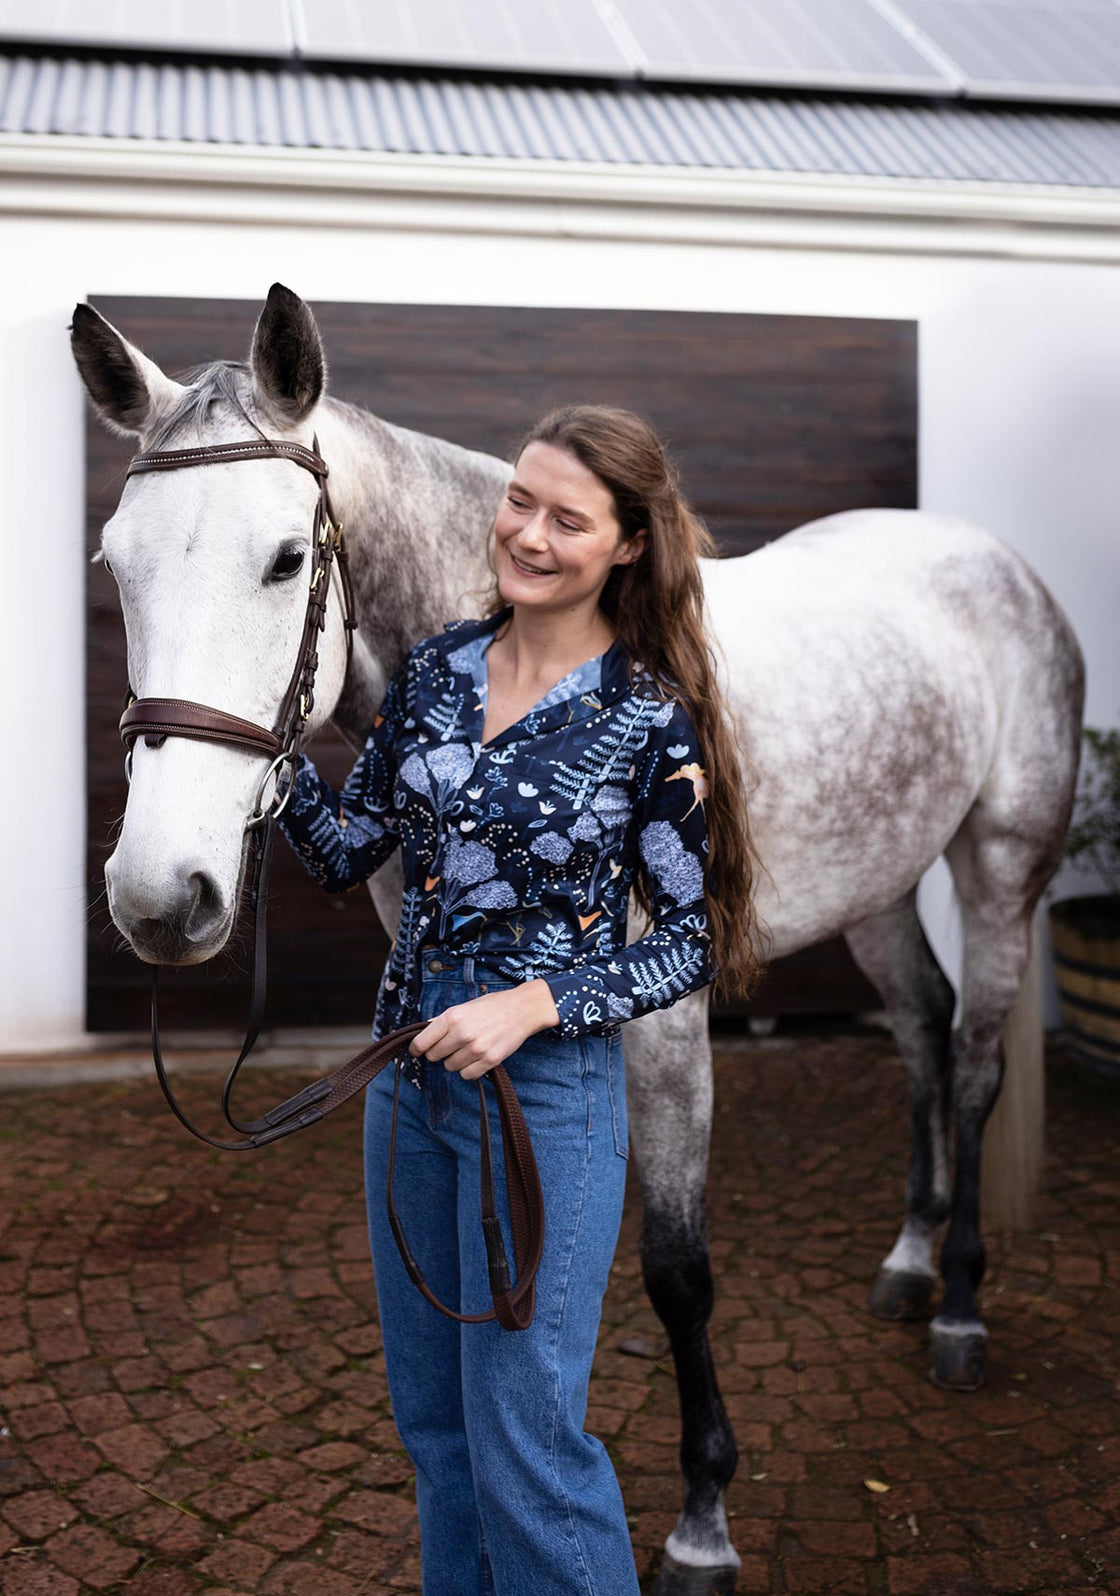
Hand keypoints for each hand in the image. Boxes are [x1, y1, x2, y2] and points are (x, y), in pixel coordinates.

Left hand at [410, 980, 559, 1081]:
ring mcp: (475, 1049)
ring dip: (455, 1061)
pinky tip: (476, 1058)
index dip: (417, 1049)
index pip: (421, 1042)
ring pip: (450, 1067)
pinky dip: (468, 1069)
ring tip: (468, 1048)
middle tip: (450, 1045)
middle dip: (439, 1052)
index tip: (418, 1051)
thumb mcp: (463, 1006)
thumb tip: (423, 1032)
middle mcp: (461, 1034)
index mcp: (452, 1017)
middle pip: (434, 1056)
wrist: (522, 1010)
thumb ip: (442, 1020)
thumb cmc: (492, 1006)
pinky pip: (467, 1075)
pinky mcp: (489, 1060)